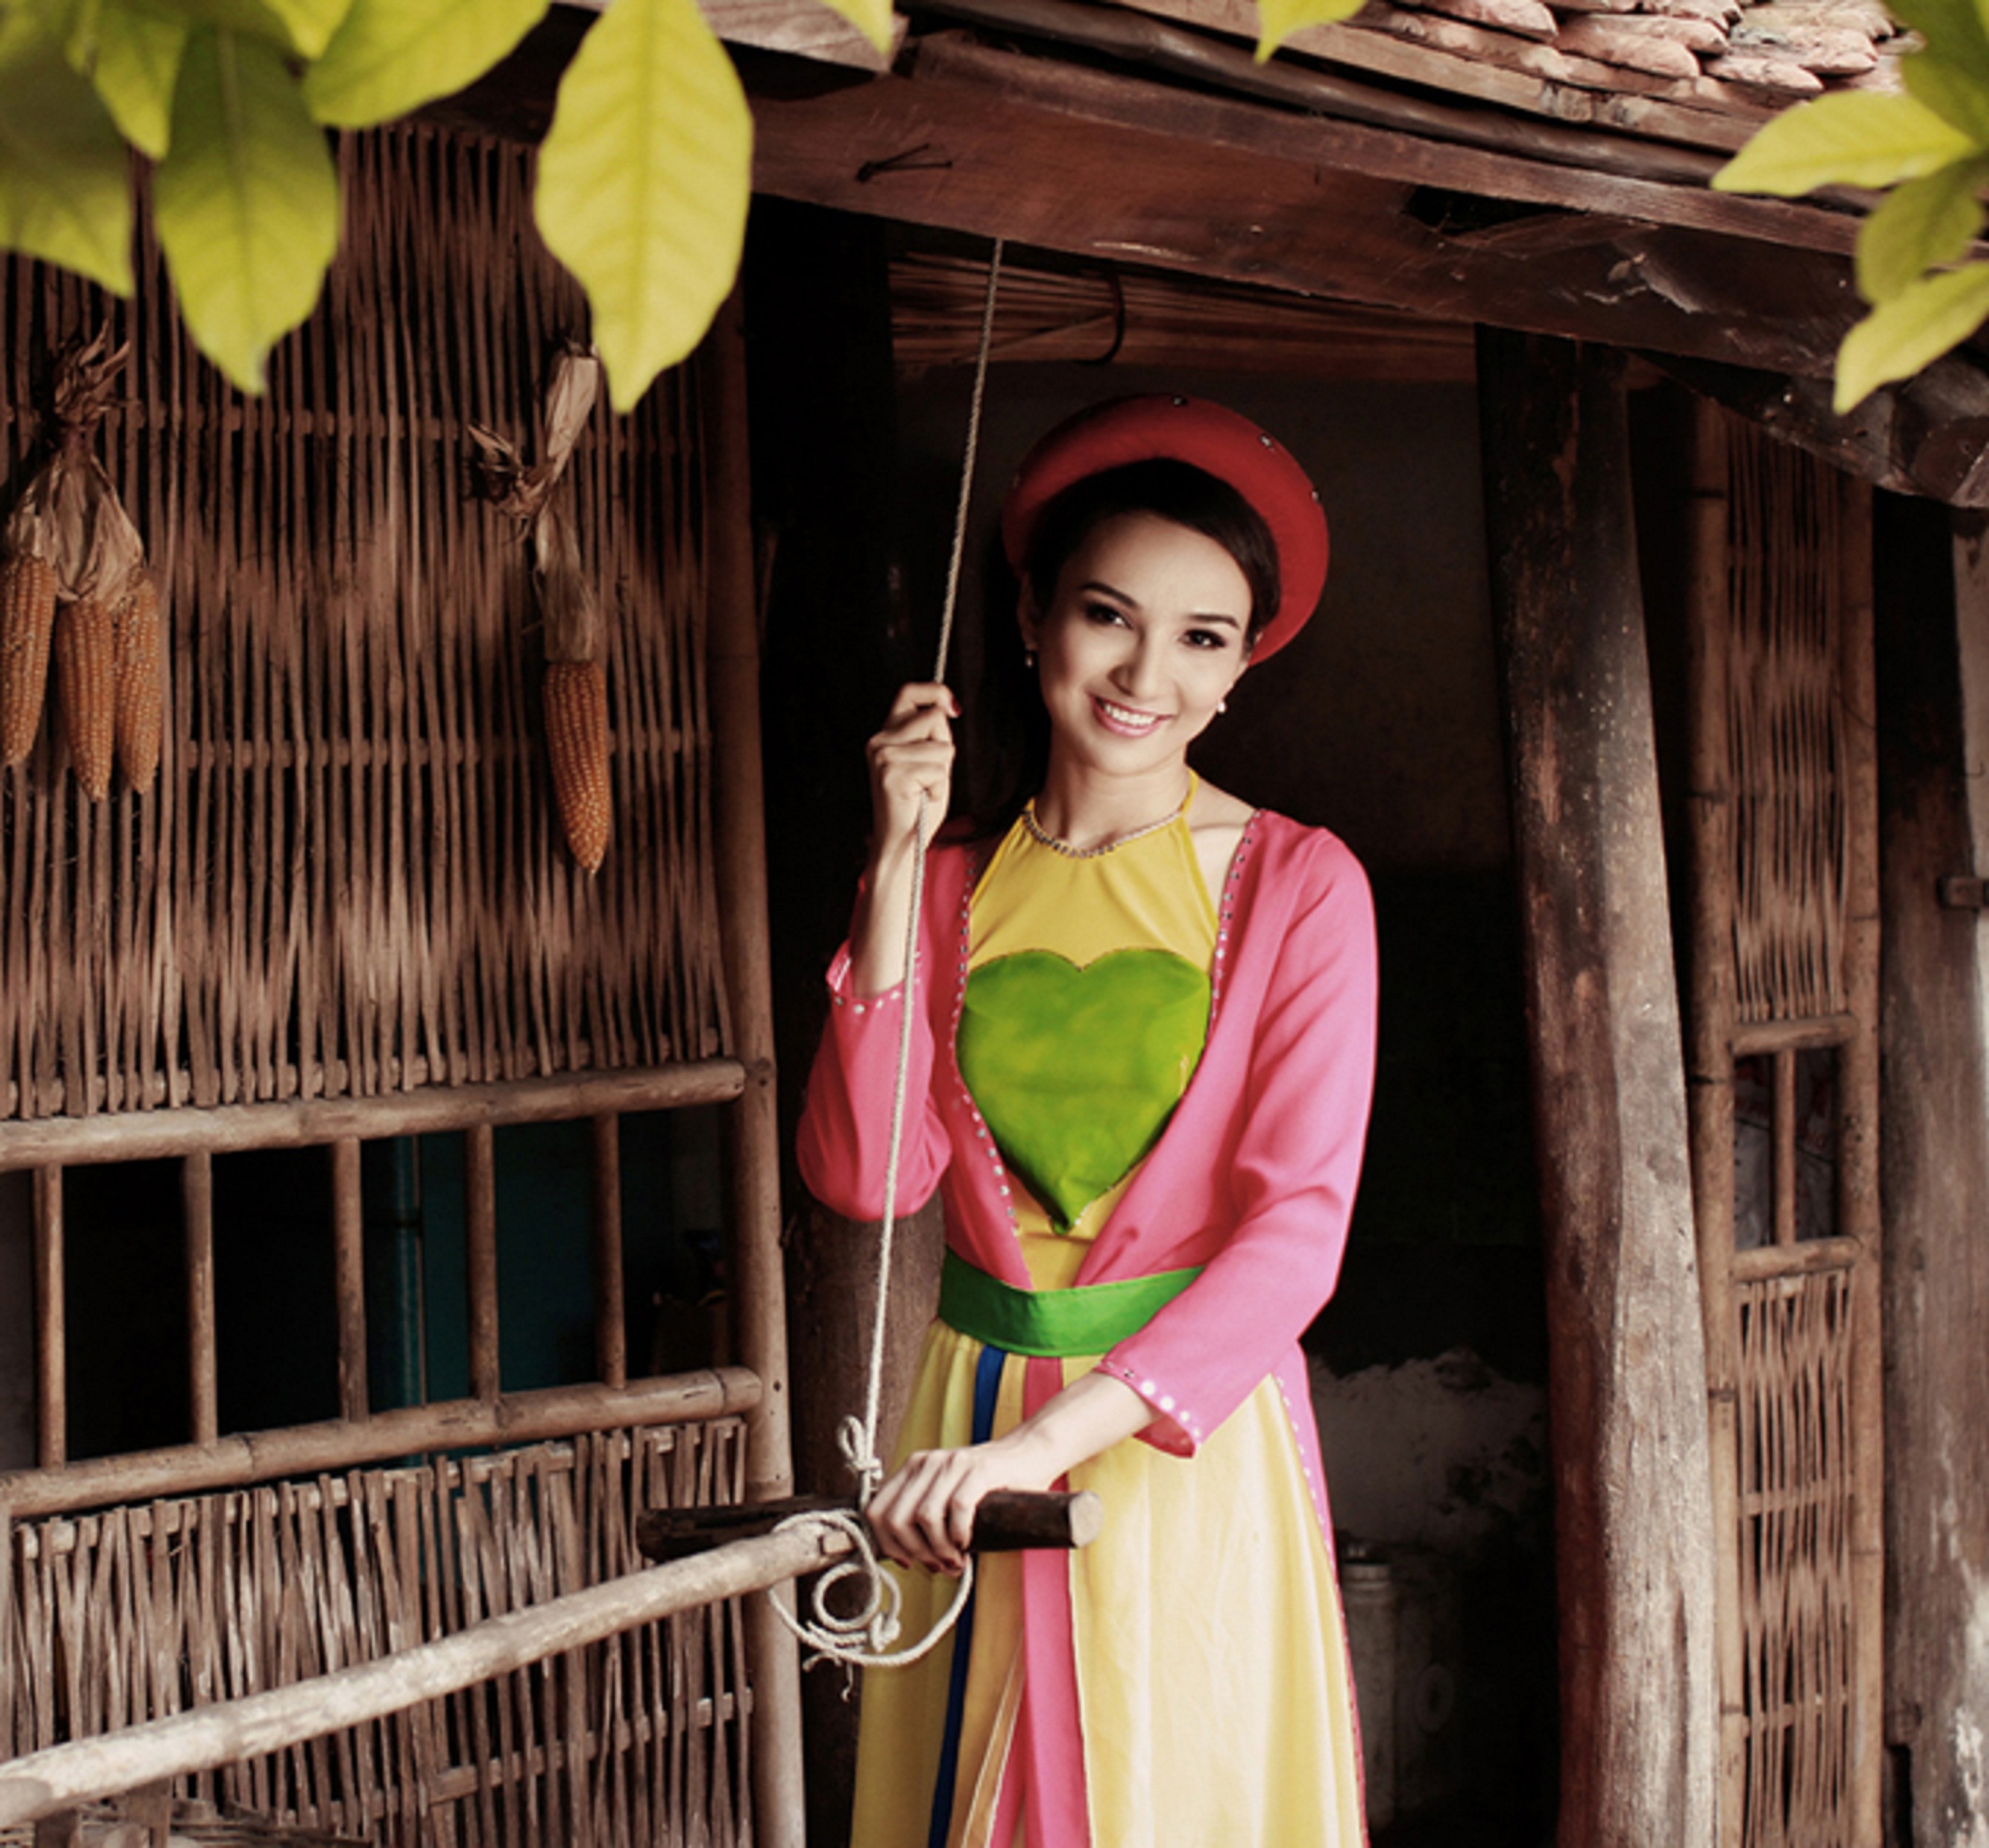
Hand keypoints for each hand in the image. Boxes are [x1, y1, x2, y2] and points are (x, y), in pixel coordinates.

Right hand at [866, 681, 957, 862]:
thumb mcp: (928, 761)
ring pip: (941, 745)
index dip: (935, 691)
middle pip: (933, 717)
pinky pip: (938, 769)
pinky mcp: (892, 774)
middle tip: (931, 774)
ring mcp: (883, 756)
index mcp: (886, 734)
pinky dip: (939, 787)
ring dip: (943, 771)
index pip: (908, 692)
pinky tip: (923, 798)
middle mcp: (879, 741)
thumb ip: (932, 734)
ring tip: (925, 789)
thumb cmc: (918, 805)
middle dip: (944, 745)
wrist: (901, 842)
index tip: (953, 708)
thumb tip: (947, 707)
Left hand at [866, 1431, 1053, 1575]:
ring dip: (939, 1549)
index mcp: (912, 1468)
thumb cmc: (987, 1484)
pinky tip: (967, 1543)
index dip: (887, 1544)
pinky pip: (957, 1508)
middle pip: (896, 1519)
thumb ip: (924, 1514)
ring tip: (956, 1560)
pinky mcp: (979, 1469)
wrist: (1028, 1453)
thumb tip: (906, 1557)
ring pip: (924, 1517)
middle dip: (915, 1553)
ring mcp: (952, 1463)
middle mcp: (926, 1462)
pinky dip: (959, 1535)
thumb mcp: (945, 1493)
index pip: (876, 1510)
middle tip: (938, 1565)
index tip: (908, 1562)